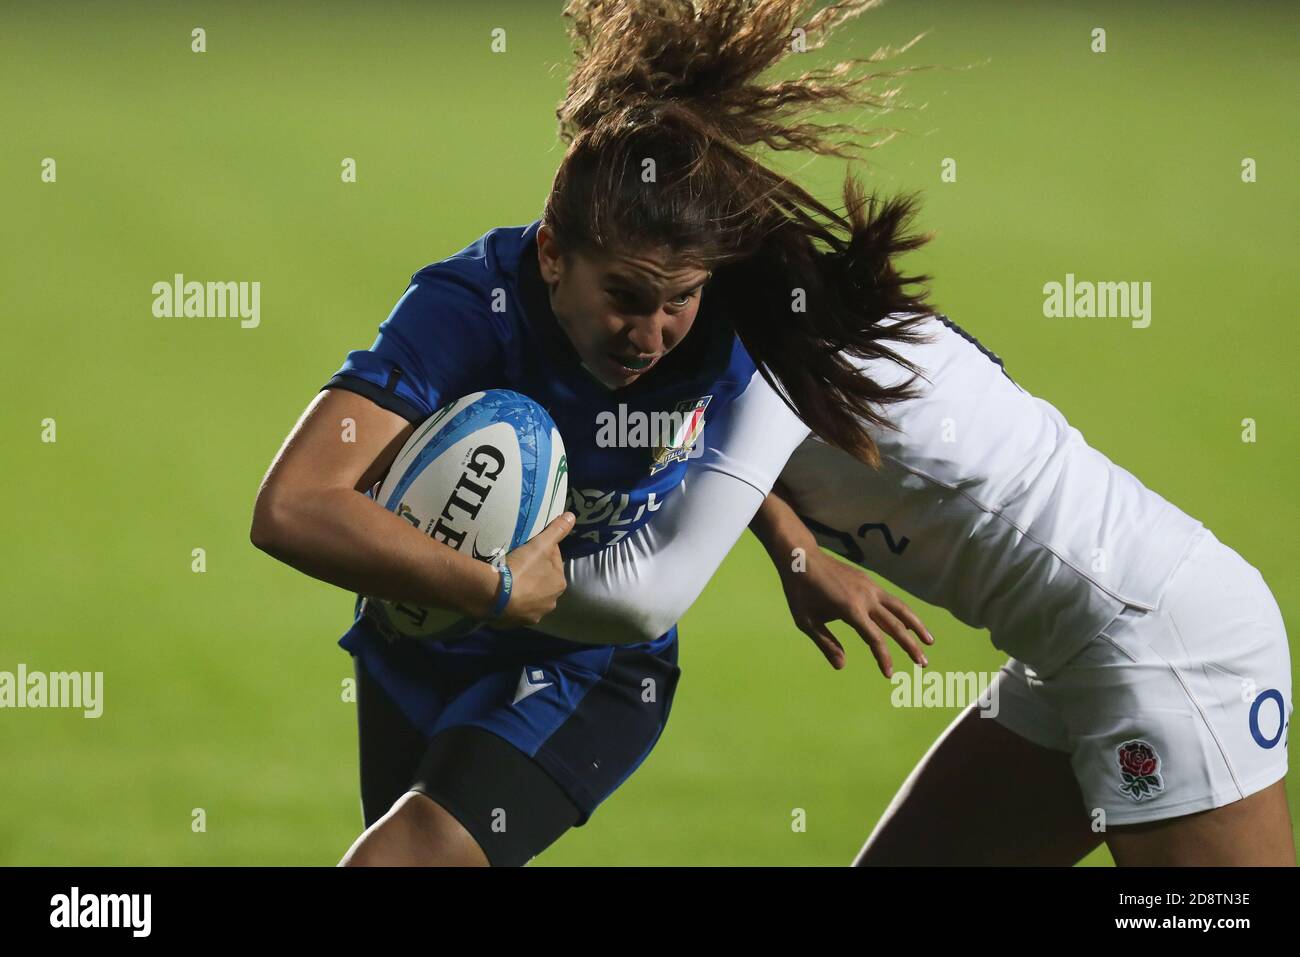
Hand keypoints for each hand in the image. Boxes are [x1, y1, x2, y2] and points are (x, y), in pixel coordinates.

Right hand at [489, 512, 574, 627]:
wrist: (496, 596)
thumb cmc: (522, 568)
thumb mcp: (541, 544)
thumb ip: (557, 530)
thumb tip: (572, 516)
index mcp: (559, 583)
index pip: (554, 561)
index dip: (542, 551)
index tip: (529, 547)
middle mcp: (551, 602)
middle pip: (542, 581)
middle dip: (534, 572)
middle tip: (517, 562)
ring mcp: (534, 615)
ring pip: (530, 596)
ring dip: (523, 588)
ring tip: (509, 578)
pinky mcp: (516, 623)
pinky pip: (515, 609)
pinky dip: (511, 602)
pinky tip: (503, 594)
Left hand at [779, 549, 933, 676]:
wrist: (802, 557)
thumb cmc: (800, 592)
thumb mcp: (806, 621)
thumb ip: (826, 643)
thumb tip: (841, 666)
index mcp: (850, 609)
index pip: (874, 639)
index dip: (883, 658)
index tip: (889, 674)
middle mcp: (865, 597)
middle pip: (895, 625)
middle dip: (910, 646)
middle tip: (923, 664)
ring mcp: (869, 587)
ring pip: (900, 608)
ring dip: (917, 626)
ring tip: (930, 642)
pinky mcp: (869, 581)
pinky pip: (890, 600)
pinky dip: (903, 613)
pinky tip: (907, 623)